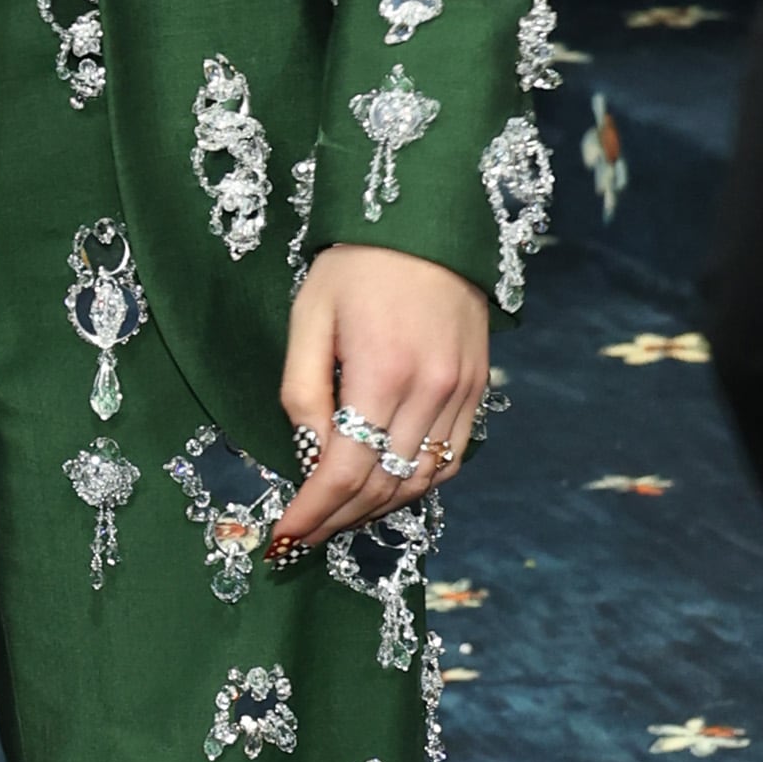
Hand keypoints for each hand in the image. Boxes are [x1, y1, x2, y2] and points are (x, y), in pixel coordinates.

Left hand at [272, 243, 491, 553]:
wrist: (429, 224)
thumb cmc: (356, 265)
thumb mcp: (309, 317)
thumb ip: (303, 391)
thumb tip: (307, 454)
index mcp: (381, 372)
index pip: (344, 471)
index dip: (311, 513)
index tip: (284, 534)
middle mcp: (430, 390)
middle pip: (383, 487)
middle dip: (337, 520)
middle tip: (302, 537)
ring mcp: (461, 393)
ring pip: (420, 482)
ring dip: (376, 510)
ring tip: (338, 517)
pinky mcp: (479, 389)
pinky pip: (450, 459)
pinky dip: (416, 484)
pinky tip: (385, 487)